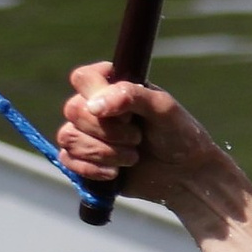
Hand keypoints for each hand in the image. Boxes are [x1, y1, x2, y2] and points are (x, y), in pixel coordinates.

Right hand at [57, 64, 229, 208]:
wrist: (184, 174)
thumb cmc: (179, 134)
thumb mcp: (164, 108)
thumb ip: (132, 96)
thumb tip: (94, 105)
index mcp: (115, 86)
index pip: (84, 77)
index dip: (96, 95)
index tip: (124, 114)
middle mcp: (96, 107)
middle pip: (73, 110)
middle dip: (107, 131)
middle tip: (137, 138)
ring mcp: (87, 133)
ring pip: (68, 136)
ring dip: (103, 152)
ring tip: (133, 157)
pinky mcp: (83, 158)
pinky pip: (67, 159)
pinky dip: (91, 169)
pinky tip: (115, 173)